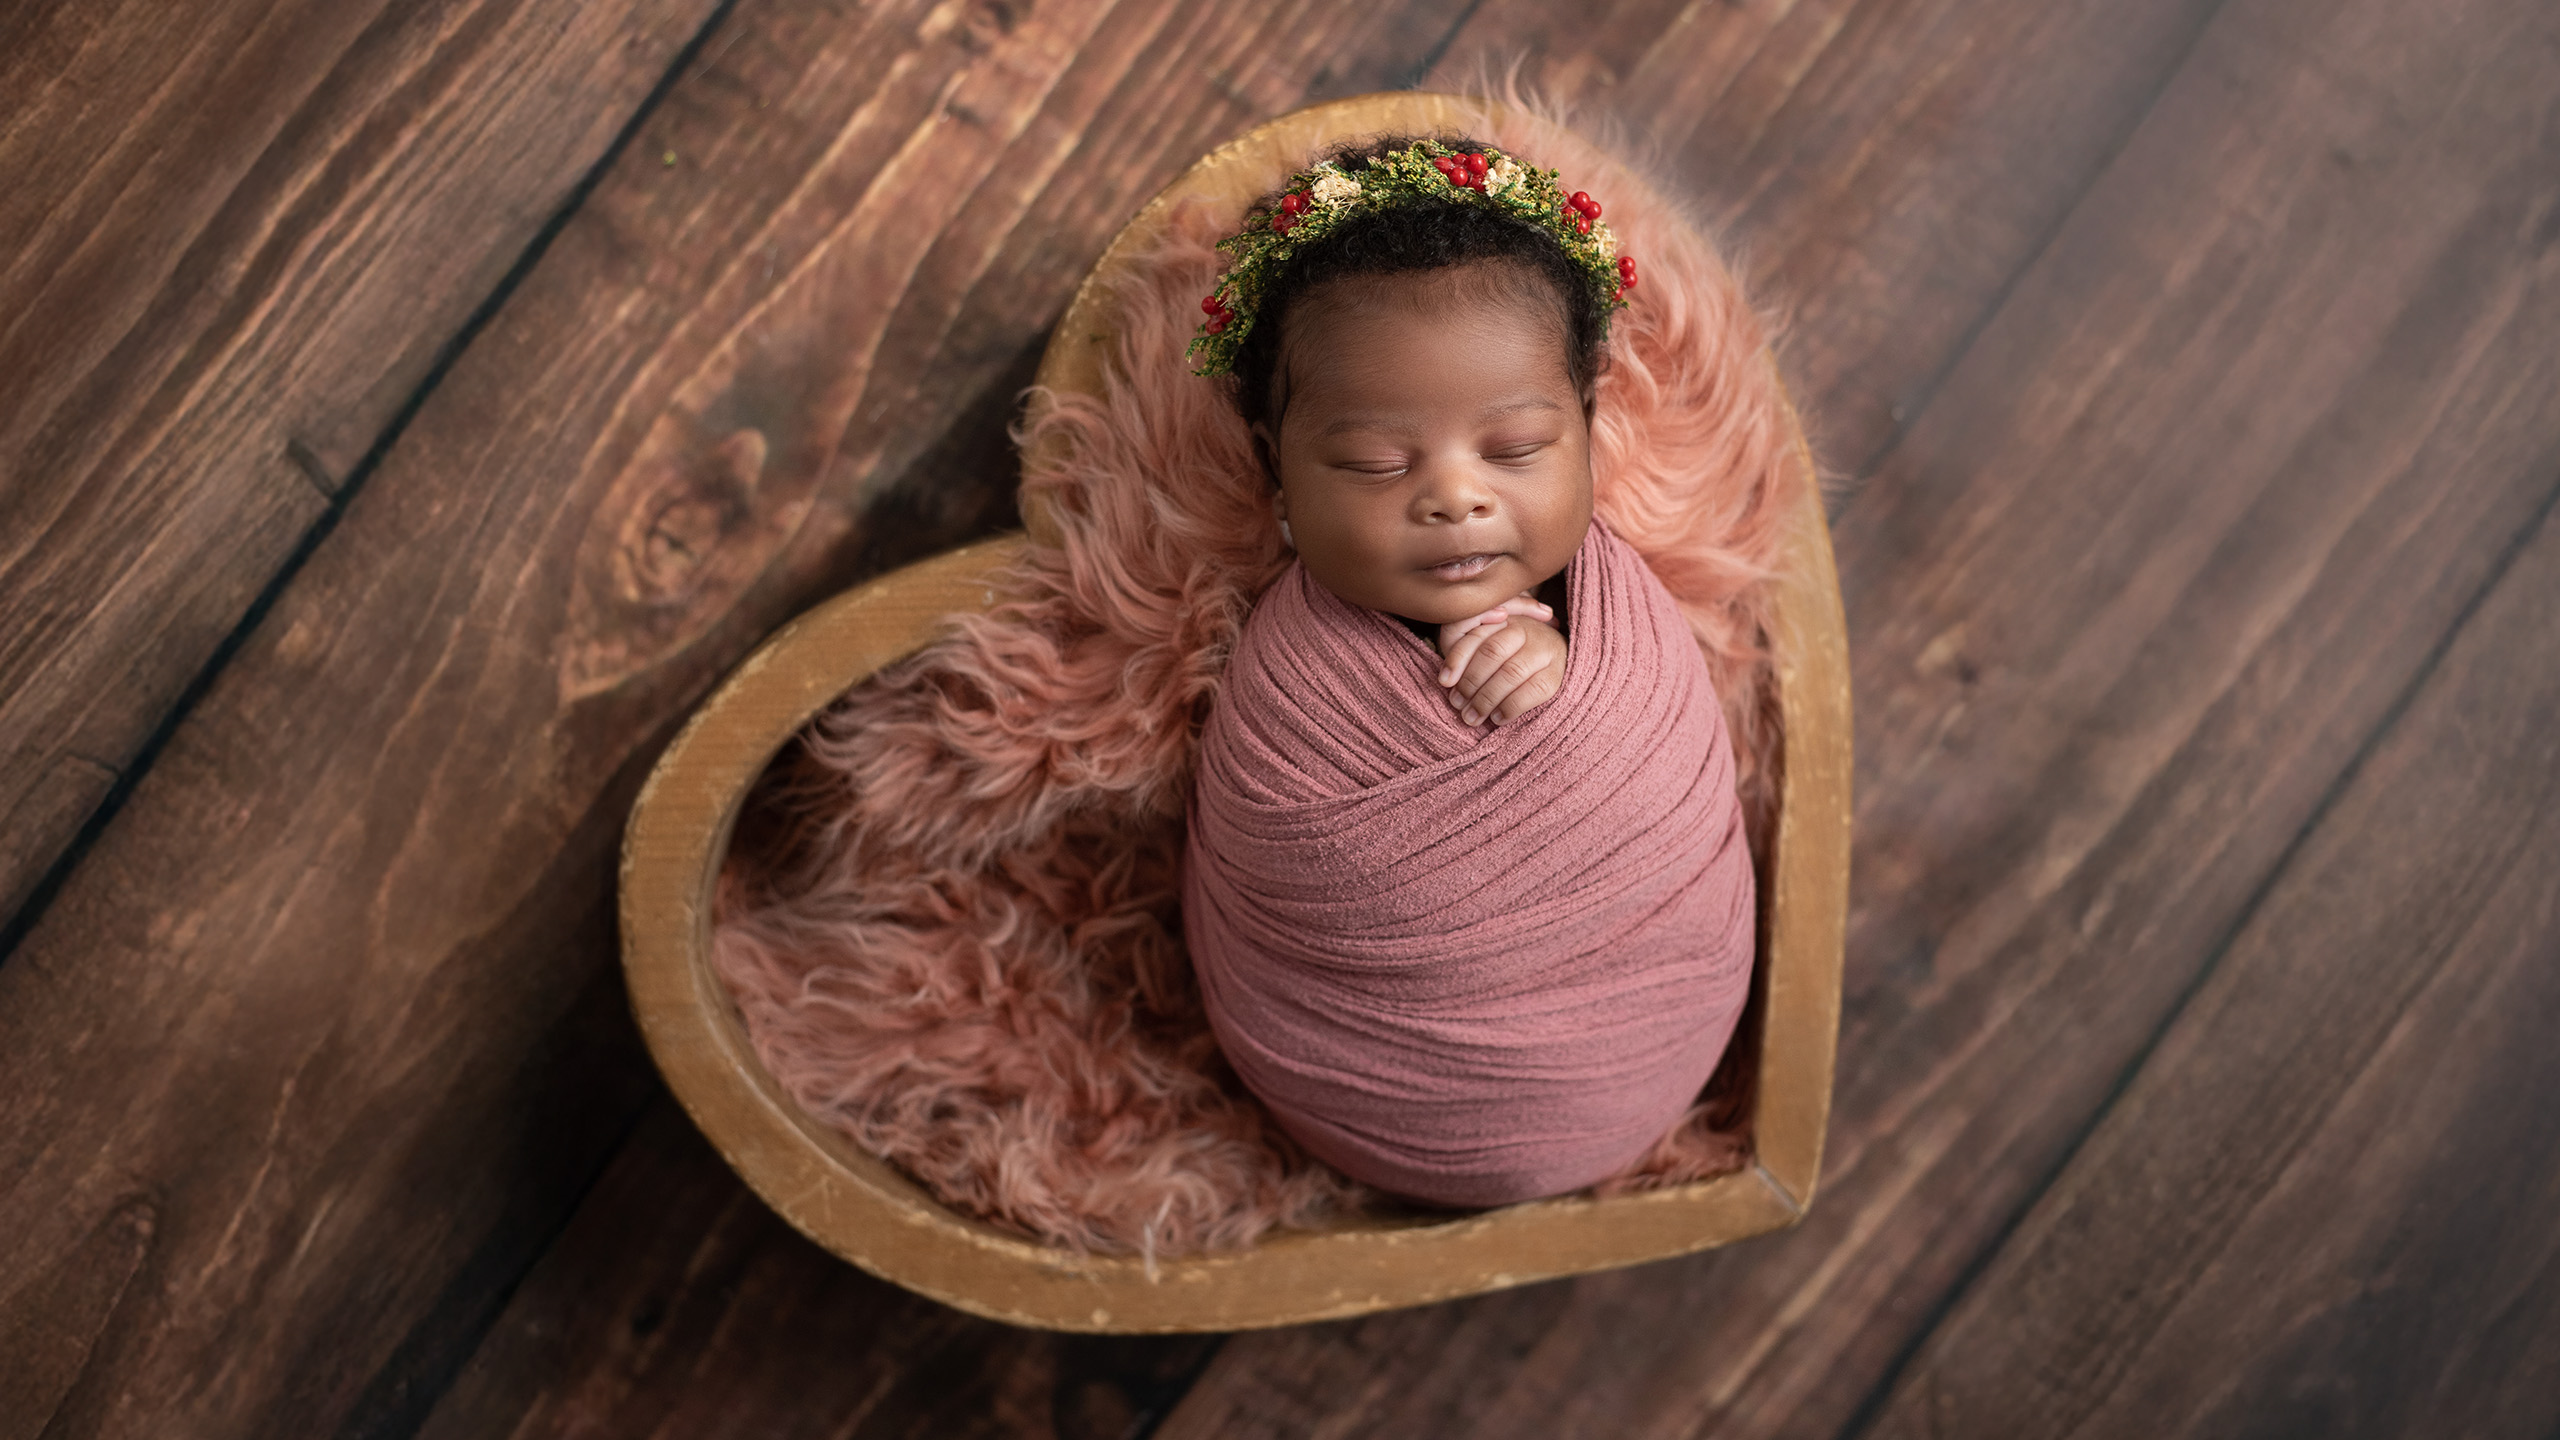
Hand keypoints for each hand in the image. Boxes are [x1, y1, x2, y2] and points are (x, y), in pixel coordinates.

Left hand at [1436, 593, 1567, 725]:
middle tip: (1458, 705)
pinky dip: (1512, 707)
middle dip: (1471, 682)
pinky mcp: (1557, 672)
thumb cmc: (1508, 657)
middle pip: (1492, 652)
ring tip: (1473, 717)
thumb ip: (1463, 649)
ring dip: (1487, 699)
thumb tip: (1447, 679)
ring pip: (1511, 672)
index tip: (1444, 681)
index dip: (1457, 658)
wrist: (1553, 660)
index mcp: (1502, 617)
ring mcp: (1545, 648)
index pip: (1475, 633)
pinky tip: (1498, 718)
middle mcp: (1525, 628)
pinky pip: (1534, 690)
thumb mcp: (1483, 645)